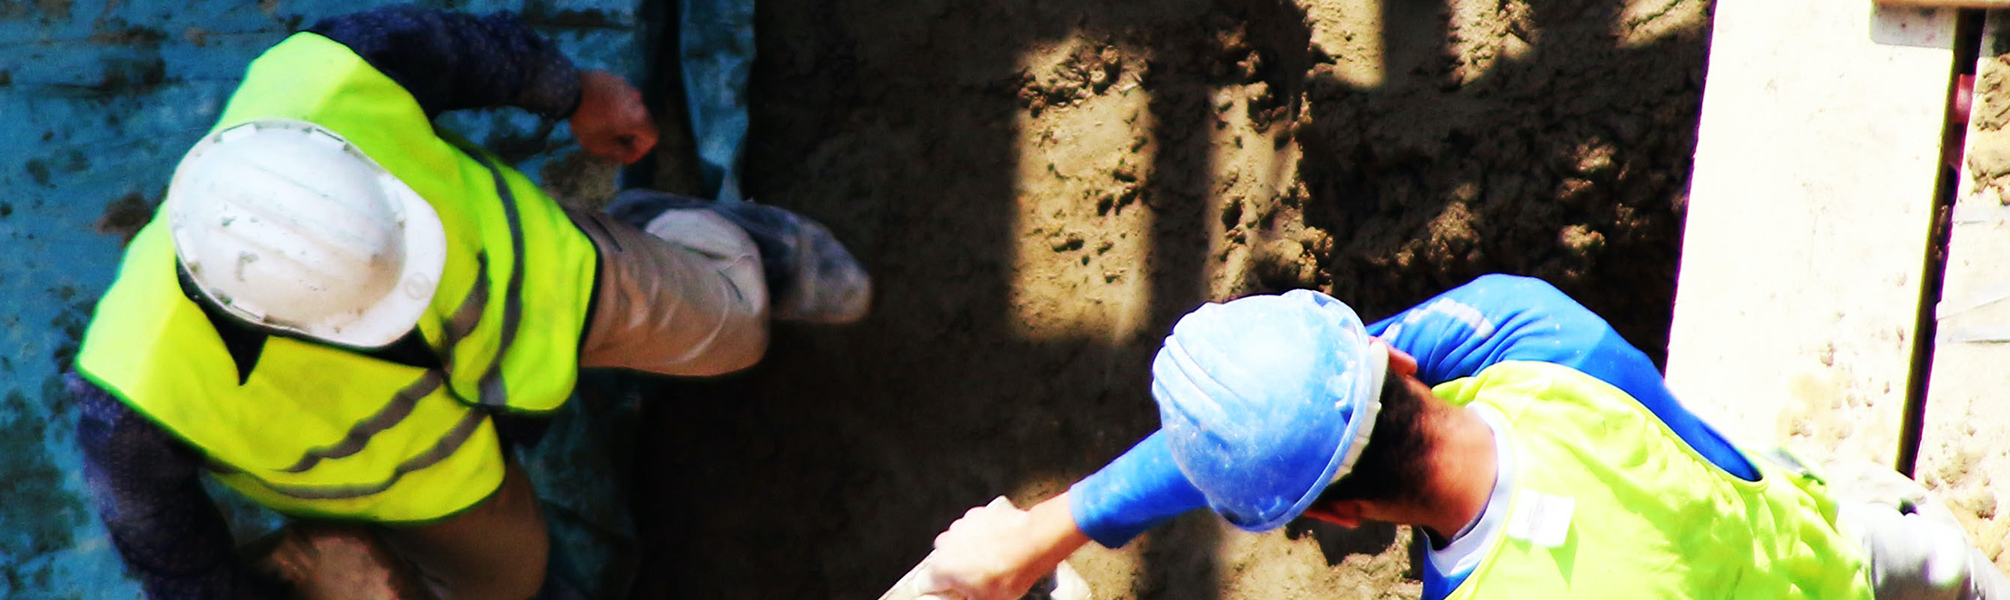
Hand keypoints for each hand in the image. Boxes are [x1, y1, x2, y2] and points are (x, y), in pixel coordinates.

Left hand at [569, 70, 657, 163]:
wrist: (567, 90)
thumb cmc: (586, 120)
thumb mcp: (600, 145)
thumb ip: (617, 153)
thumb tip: (625, 155)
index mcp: (639, 117)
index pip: (651, 137)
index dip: (640, 150)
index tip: (626, 156)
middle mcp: (637, 99)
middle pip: (640, 120)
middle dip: (629, 134)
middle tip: (614, 142)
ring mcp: (625, 85)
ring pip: (628, 106)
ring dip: (620, 117)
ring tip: (602, 123)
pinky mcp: (611, 76)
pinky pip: (615, 94)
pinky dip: (610, 103)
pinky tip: (595, 107)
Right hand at [917, 496, 1086, 599]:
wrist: (1032, 543)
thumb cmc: (1008, 574)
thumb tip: (966, 597)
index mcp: (941, 568)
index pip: (926, 584)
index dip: (939, 592)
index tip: (949, 594)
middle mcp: (945, 544)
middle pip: (942, 562)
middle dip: (955, 571)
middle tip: (974, 581)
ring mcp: (961, 526)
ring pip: (957, 543)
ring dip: (967, 552)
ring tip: (990, 563)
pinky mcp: (977, 514)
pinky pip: (972, 529)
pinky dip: (979, 537)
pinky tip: (997, 547)